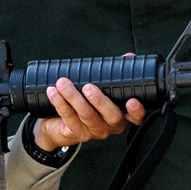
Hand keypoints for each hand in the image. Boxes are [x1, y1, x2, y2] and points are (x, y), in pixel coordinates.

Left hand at [29, 77, 148, 153]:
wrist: (58, 125)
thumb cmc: (85, 102)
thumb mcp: (100, 88)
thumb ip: (114, 74)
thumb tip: (129, 56)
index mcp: (121, 115)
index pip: (136, 118)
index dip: (137, 111)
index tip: (132, 101)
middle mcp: (110, 126)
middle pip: (111, 116)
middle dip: (100, 100)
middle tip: (88, 87)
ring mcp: (93, 131)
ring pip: (86, 114)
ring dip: (73, 97)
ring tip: (63, 83)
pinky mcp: (75, 133)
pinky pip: (68, 117)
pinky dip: (60, 103)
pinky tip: (53, 92)